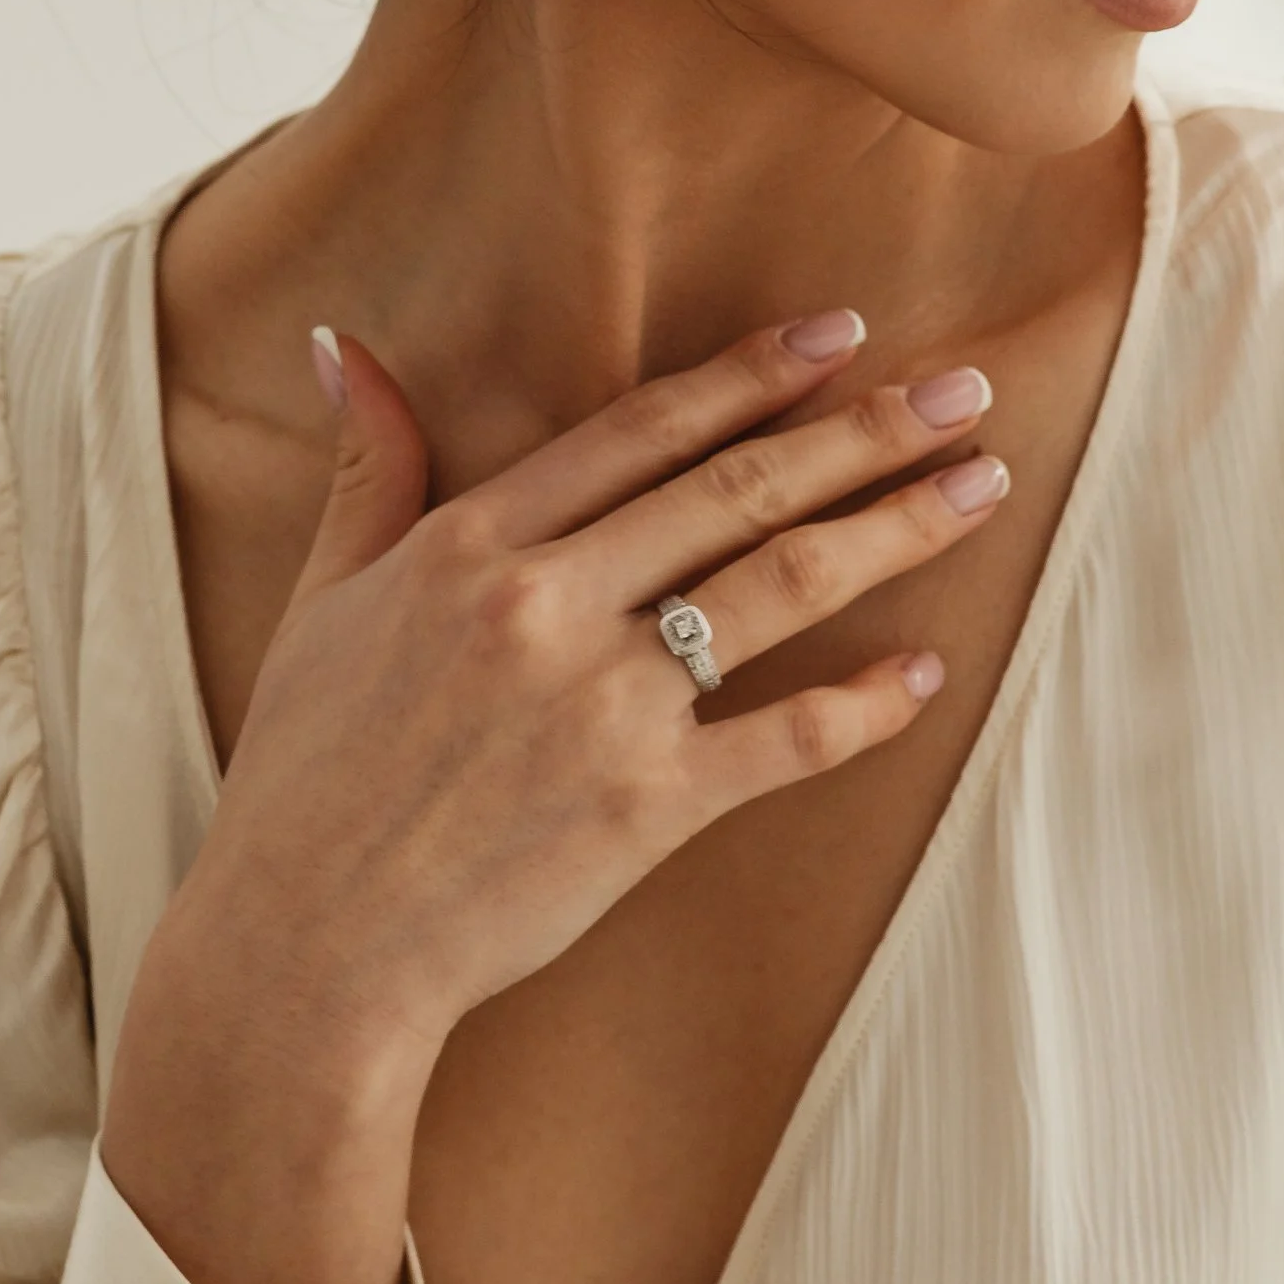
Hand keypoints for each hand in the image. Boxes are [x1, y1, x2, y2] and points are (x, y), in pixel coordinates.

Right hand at [170, 309, 1003, 1077]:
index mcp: (471, 546)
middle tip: (968, 393)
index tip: (842, 332)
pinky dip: (865, 704)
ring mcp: (603, 707)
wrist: (307, 950)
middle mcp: (546, 606)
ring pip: (781, 588)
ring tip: (979, 487)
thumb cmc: (304, 778)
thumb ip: (365, 469)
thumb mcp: (319, 601)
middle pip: (738, 490)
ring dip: (894, 529)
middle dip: (865, 431)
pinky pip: (785, 739)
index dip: (752, 375)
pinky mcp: (645, 808)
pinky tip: (926, 670)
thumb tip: (343, 343)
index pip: (643, 430)